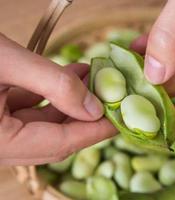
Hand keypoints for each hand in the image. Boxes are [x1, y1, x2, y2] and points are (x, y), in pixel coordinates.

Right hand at [0, 34, 116, 164]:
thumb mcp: (7, 63)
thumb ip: (53, 85)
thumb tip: (94, 107)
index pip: (61, 144)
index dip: (96, 131)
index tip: (122, 119)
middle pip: (56, 138)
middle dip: (87, 115)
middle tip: (112, 95)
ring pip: (45, 123)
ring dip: (72, 101)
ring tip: (94, 78)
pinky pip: (30, 110)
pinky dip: (52, 94)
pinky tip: (71, 76)